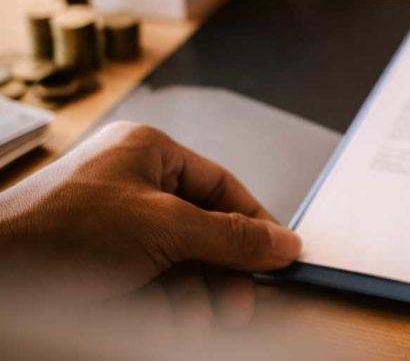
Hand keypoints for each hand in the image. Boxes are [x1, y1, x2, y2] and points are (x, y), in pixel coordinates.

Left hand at [0, 121, 300, 308]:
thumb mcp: (165, 226)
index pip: (220, 186)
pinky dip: (164, 311)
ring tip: (194, 321)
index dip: (254, 223)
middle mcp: (133, 188)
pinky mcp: (101, 270)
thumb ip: (230, 236)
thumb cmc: (58, 232)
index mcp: (147, 154)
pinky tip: (164, 324)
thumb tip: (281, 242)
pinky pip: (153, 289)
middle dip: (221, 273)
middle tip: (237, 305)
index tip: (279, 256)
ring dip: (193, 299)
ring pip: (181, 268)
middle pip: (205, 233)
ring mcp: (115, 231)